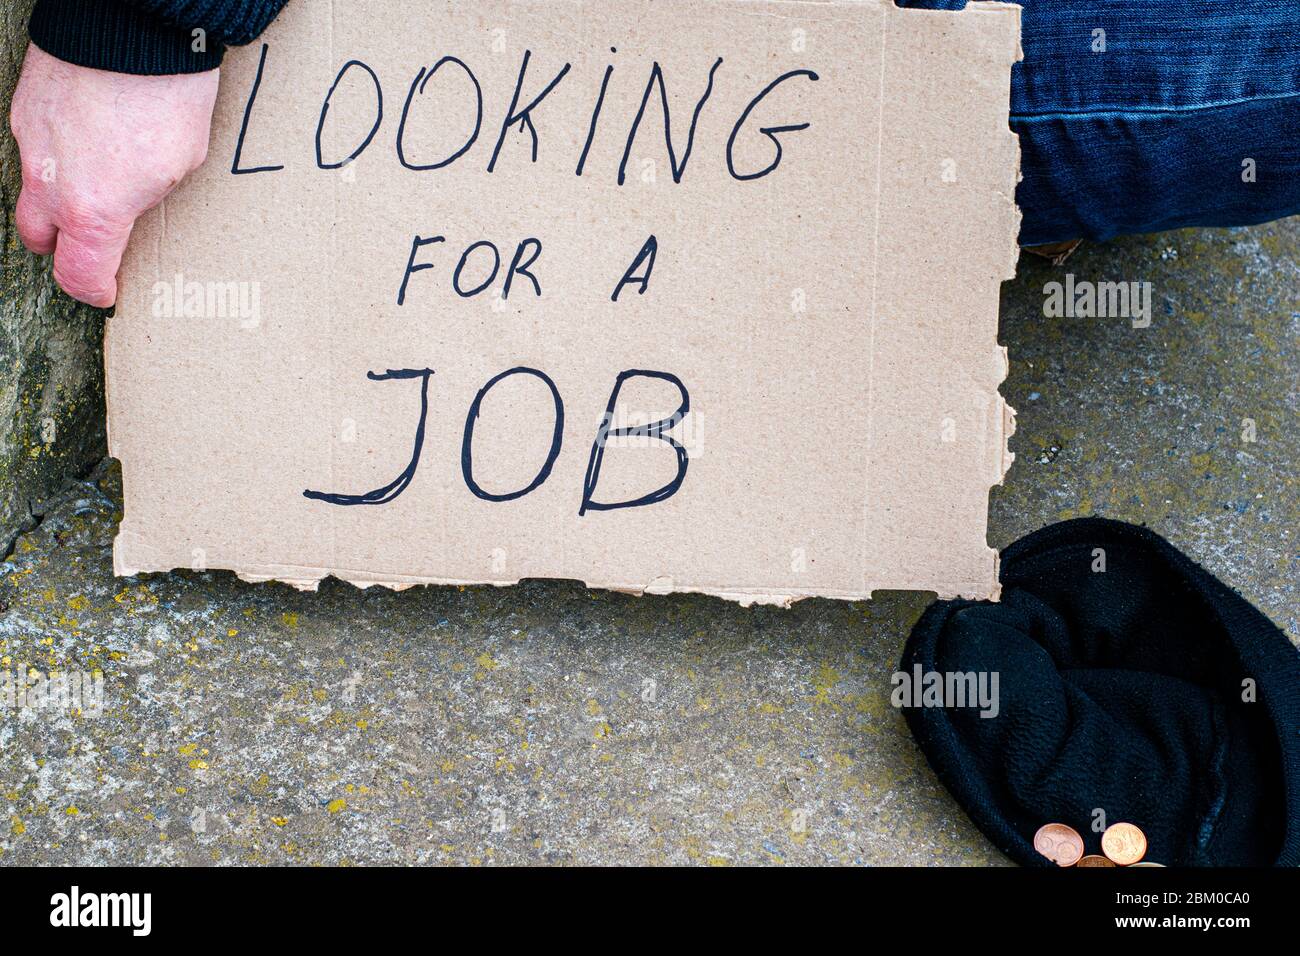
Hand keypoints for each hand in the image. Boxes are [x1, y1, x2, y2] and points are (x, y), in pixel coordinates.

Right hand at [9, 44, 217, 306]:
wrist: (135, 29)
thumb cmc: (169, 99)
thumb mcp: (178, 170)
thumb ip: (143, 201)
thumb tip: (132, 211)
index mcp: (93, 211)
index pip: (77, 275)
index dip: (94, 291)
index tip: (108, 290)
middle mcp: (51, 183)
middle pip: (39, 238)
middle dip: (64, 248)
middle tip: (93, 244)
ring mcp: (31, 142)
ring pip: (31, 190)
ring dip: (57, 199)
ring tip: (96, 186)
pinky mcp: (25, 108)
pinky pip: (33, 148)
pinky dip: (54, 157)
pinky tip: (86, 143)